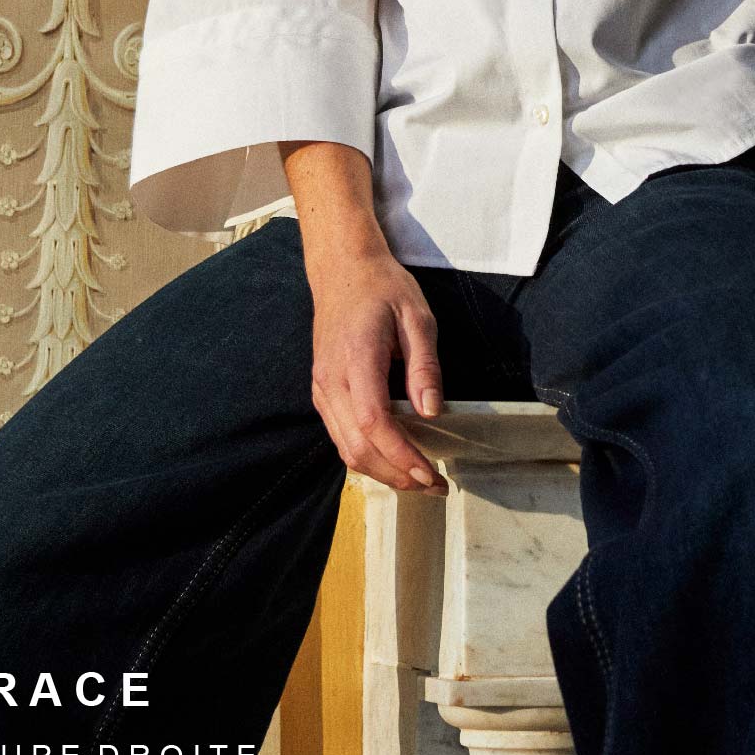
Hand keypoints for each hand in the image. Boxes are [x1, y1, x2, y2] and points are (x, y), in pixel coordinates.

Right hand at [308, 247, 450, 498]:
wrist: (342, 269)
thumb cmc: (382, 288)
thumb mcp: (417, 317)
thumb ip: (424, 366)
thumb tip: (433, 411)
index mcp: (357, 358)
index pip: (374, 423)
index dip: (401, 455)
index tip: (430, 473)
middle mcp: (331, 380)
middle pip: (357, 446)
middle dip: (396, 475)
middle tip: (433, 486)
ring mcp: (322, 388)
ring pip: (345, 447)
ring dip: (381, 472)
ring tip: (417, 479)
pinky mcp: (321, 391)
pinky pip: (339, 435)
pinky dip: (365, 455)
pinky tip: (392, 458)